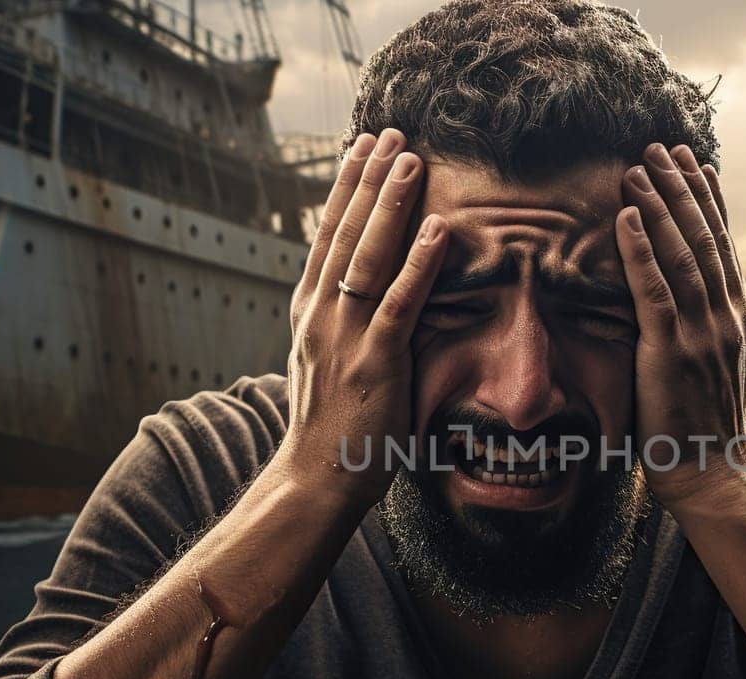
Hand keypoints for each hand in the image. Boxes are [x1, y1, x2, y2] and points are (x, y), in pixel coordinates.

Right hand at [278, 128, 447, 507]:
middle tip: (390, 133)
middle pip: (344, 231)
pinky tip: (437, 230)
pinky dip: (419, 264)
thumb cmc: (329, 429)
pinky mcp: (374, 362)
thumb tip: (356, 296)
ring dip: (390, 204)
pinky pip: (399, 303)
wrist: (313, 479)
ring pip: (367, 255)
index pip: (327, 235)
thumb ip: (339, 326)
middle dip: (368, 178)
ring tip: (411, 159)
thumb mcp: (324, 364)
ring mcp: (345, 336)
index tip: (362, 147)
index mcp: (309, 312)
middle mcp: (320, 314)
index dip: (345, 188)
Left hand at [615, 143, 745, 510]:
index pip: (722, 244)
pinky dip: (641, 249)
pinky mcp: (672, 352)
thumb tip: (681, 301)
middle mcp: (726, 316)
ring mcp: (702, 333)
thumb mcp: (710, 365)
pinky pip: (655, 290)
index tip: (696, 162)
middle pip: (704, 236)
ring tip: (640, 166)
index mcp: (737, 316)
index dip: (709, 200)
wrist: (711, 475)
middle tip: (662, 146)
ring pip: (682, 253)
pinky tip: (628, 216)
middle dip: (682, 186)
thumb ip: (700, 326)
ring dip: (660, 204)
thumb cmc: (700, 426)